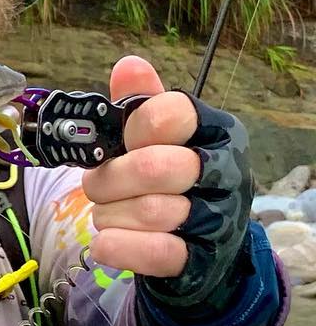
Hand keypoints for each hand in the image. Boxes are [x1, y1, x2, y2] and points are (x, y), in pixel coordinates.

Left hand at [81, 56, 199, 278]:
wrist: (198, 245)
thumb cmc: (168, 180)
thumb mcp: (154, 138)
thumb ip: (140, 104)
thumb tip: (129, 65)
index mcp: (215, 131)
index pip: (172, 112)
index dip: (136, 128)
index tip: (123, 141)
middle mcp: (225, 172)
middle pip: (156, 166)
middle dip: (112, 178)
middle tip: (98, 186)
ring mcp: (218, 219)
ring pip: (151, 211)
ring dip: (111, 214)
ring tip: (108, 213)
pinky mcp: (202, 260)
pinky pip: (158, 252)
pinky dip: (120, 247)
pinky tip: (104, 243)